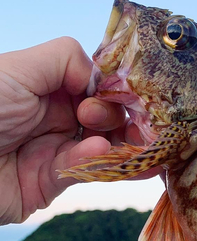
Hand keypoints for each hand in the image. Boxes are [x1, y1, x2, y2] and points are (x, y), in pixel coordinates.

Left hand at [0, 37, 141, 224]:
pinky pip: (84, 171)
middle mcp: (56, 117)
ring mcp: (56, 150)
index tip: (120, 94)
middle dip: (118, 117)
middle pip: (106, 117)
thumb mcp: (17, 68)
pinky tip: (102, 152)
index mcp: (48, 88)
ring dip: (121, 144)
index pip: (96, 87)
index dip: (112, 90)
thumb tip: (101, 76)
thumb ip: (64, 59)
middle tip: (105, 119)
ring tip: (136, 143)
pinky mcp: (53, 181)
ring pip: (103, 147)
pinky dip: (97, 162)